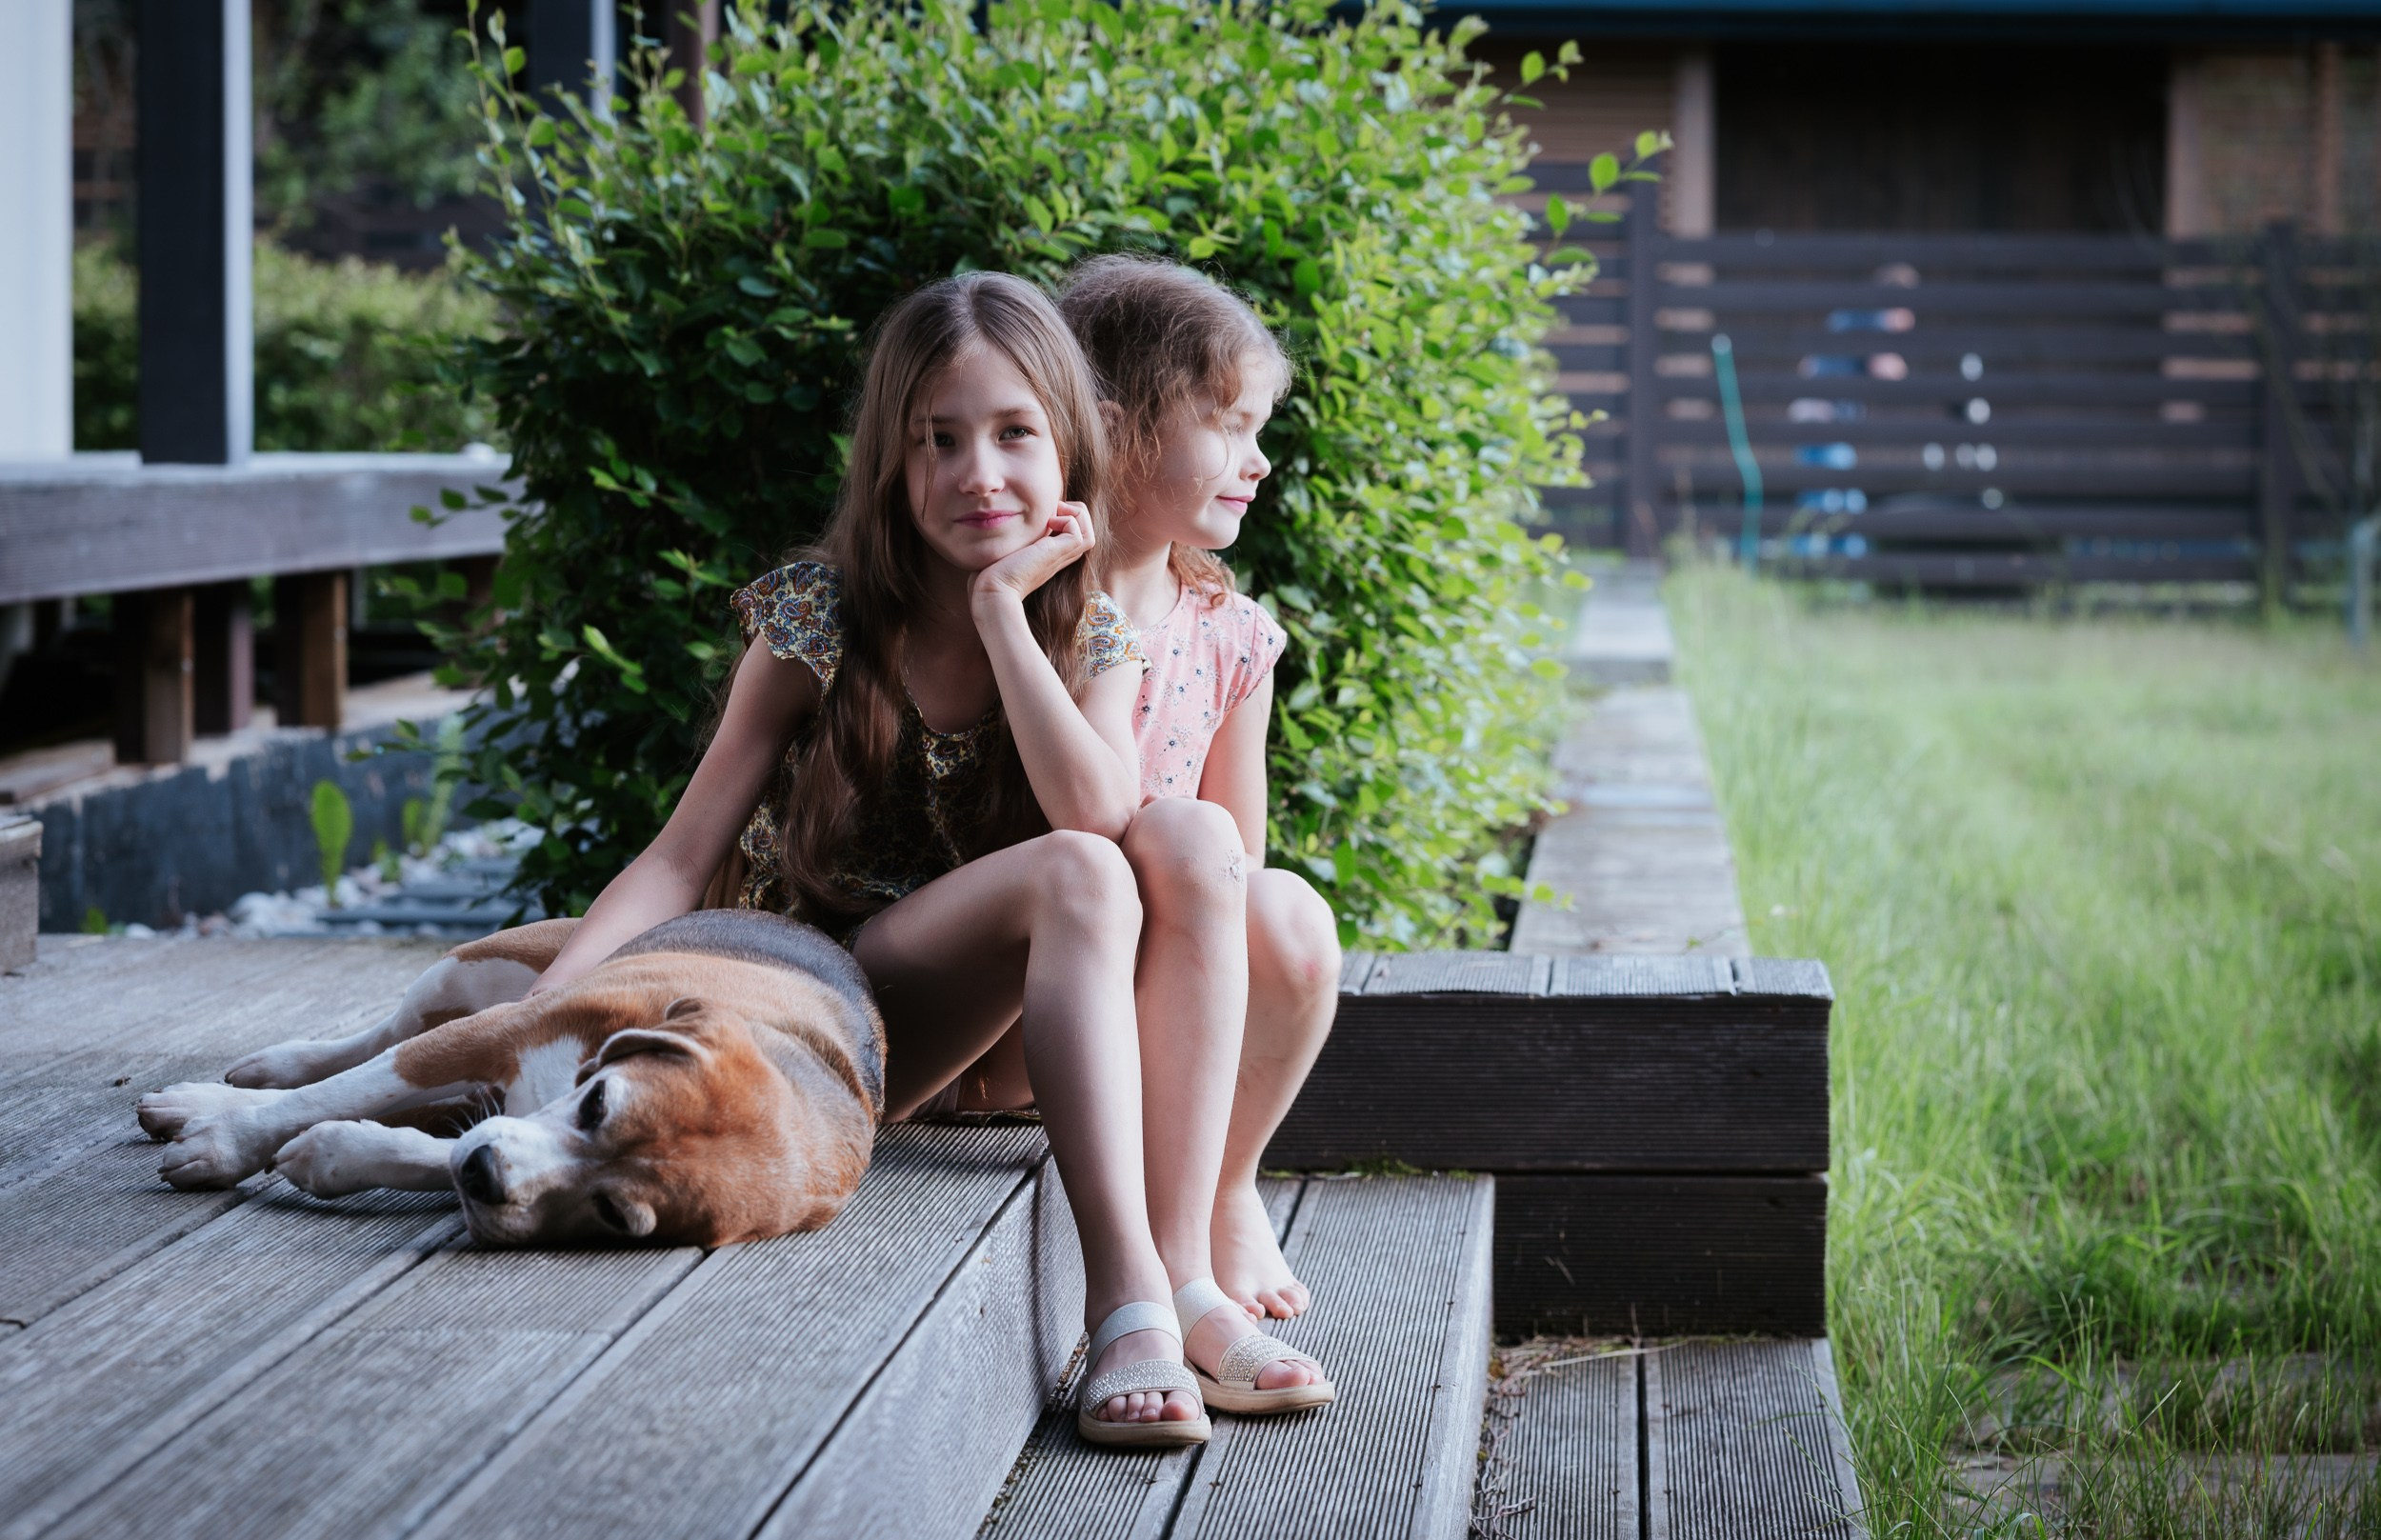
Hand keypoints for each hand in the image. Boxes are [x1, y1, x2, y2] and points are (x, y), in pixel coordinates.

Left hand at [969, 503, 1095, 610]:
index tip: (1044, 513)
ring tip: (1054, 514)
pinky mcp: (1057, 553)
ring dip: (1075, 514)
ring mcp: (1060, 556)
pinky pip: (1079, 531)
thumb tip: (999, 524)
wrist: (993, 592)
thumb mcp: (1005, 552)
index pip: (1072, 536)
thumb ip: (1010, 541)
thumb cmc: (991, 577)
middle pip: (1086, 533)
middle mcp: (1058, 557)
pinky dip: (1068, 519)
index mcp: (1049, 557)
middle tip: (1053, 509)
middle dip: (1074, 512)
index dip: (1065, 518)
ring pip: (1089, 532)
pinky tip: (1047, 523)